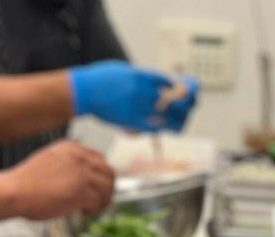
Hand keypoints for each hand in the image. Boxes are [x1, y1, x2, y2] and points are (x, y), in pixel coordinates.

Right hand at [7, 140, 113, 219]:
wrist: (15, 191)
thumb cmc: (27, 181)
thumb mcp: (49, 160)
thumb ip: (67, 164)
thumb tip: (81, 177)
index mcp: (71, 147)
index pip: (100, 159)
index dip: (101, 176)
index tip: (98, 187)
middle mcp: (79, 158)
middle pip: (108, 173)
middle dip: (107, 189)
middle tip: (99, 200)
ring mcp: (81, 174)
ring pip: (107, 189)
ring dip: (102, 201)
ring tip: (91, 207)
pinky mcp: (81, 192)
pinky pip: (99, 202)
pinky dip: (94, 209)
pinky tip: (83, 211)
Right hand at [68, 60, 198, 131]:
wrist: (84, 91)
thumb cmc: (101, 79)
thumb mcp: (123, 71)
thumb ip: (140, 78)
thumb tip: (153, 84)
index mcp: (141, 75)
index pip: (168, 82)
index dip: (178, 88)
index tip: (183, 91)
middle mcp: (142, 90)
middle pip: (172, 99)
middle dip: (184, 104)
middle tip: (189, 107)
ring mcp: (137, 106)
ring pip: (166, 115)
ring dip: (177, 119)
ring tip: (182, 122)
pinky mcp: (130, 120)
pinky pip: (152, 127)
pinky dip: (161, 128)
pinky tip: (166, 128)